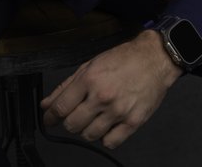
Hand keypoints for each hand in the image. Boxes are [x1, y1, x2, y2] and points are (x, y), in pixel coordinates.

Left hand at [40, 29, 180, 149]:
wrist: (154, 59)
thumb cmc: (123, 59)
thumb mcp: (91, 65)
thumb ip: (66, 86)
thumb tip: (47, 103)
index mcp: (90, 79)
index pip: (61, 107)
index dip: (50, 116)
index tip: (49, 118)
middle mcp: (102, 96)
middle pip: (72, 125)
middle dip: (70, 122)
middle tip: (76, 114)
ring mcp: (118, 111)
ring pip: (89, 135)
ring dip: (87, 129)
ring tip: (95, 117)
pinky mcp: (133, 122)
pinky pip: (110, 142)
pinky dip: (106, 137)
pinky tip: (109, 124)